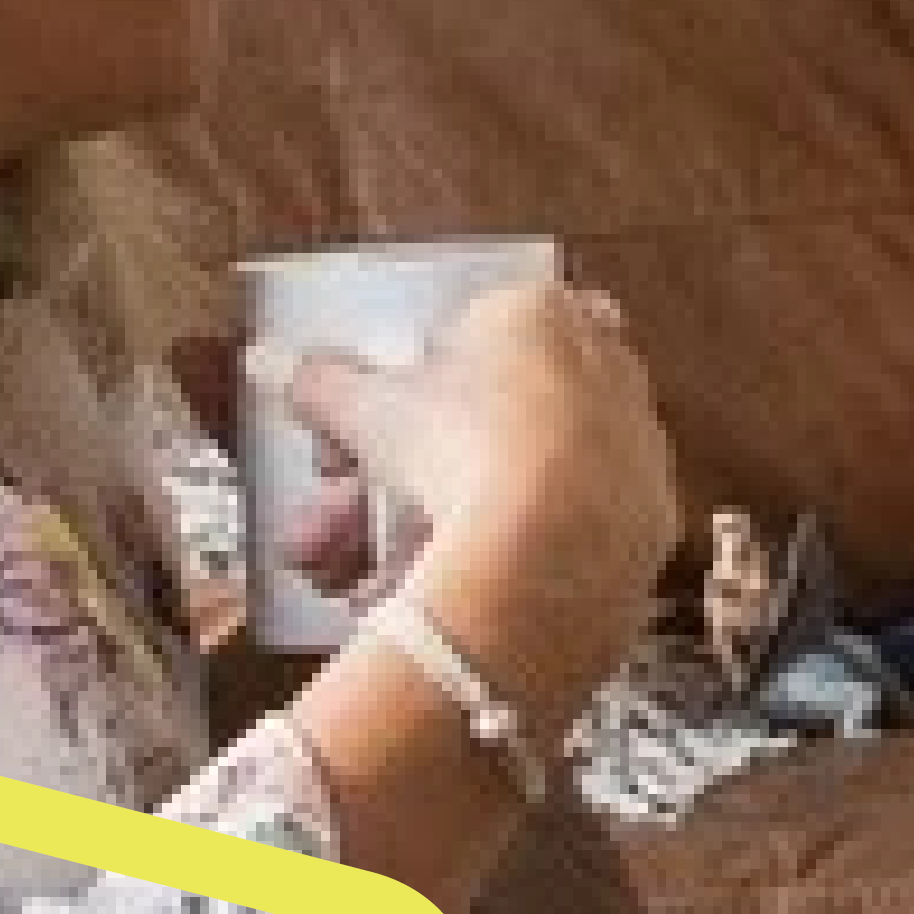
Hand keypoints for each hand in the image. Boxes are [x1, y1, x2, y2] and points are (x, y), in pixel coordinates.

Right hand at [278, 275, 677, 654]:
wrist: (548, 552)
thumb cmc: (460, 447)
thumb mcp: (368, 410)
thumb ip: (320, 383)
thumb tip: (268, 362)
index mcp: (542, 315)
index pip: (470, 333)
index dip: (406, 386)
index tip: (364, 432)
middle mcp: (603, 372)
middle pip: (483, 424)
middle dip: (391, 478)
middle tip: (333, 513)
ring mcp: (630, 454)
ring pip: (511, 488)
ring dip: (419, 533)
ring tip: (348, 577)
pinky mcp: (644, 532)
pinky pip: (549, 541)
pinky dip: (486, 564)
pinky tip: (417, 597)